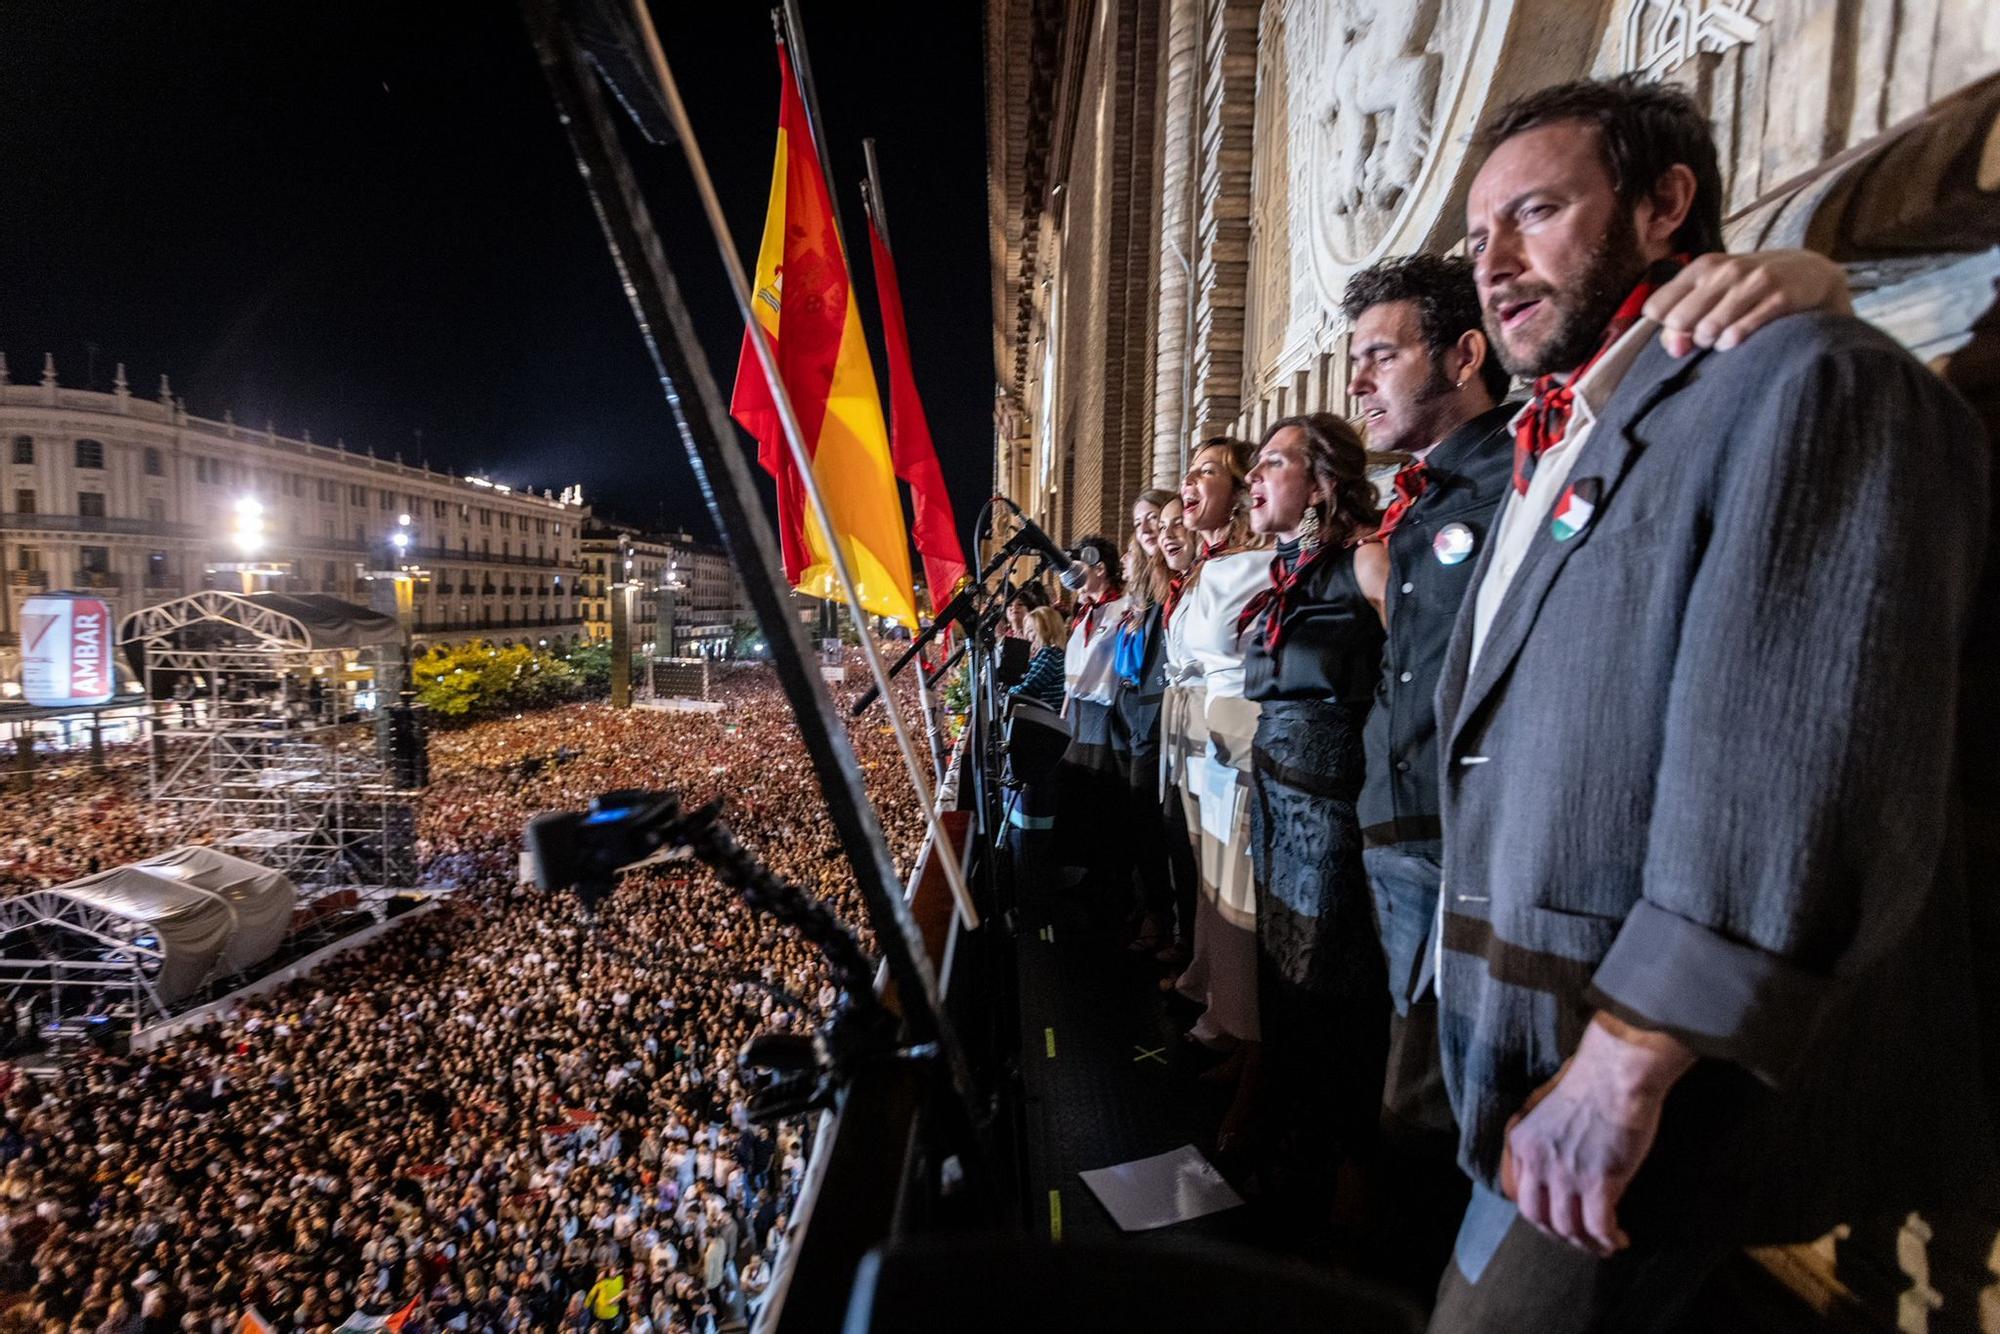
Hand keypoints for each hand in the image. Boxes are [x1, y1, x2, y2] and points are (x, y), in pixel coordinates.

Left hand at [1498, 1012, 1695, 1255]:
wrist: (1617, 1070)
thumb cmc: (1592, 1080)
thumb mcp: (1548, 1108)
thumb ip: (1545, 1137)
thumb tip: (1558, 1161)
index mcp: (1522, 1142)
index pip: (1519, 1195)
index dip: (1540, 1215)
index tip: (1558, 1221)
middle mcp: (1537, 1161)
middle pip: (1538, 1217)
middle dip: (1560, 1234)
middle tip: (1581, 1238)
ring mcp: (1565, 1173)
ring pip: (1568, 1228)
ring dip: (1587, 1243)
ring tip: (1605, 1244)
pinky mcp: (1598, 1181)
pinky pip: (1598, 1227)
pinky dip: (1609, 1240)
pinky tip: (1620, 1239)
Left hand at [1645, 249, 1853, 356]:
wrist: (1810, 275)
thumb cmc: (1751, 289)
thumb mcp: (1714, 294)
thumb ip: (1682, 322)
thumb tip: (1674, 348)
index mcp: (1700, 268)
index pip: (1656, 308)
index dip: (1665, 326)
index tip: (1683, 329)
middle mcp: (1723, 271)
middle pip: (1678, 321)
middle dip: (1688, 337)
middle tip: (1707, 336)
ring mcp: (1752, 282)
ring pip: (1707, 328)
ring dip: (1712, 342)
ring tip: (1725, 338)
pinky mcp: (1778, 298)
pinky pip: (1740, 331)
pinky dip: (1734, 341)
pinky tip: (1737, 340)